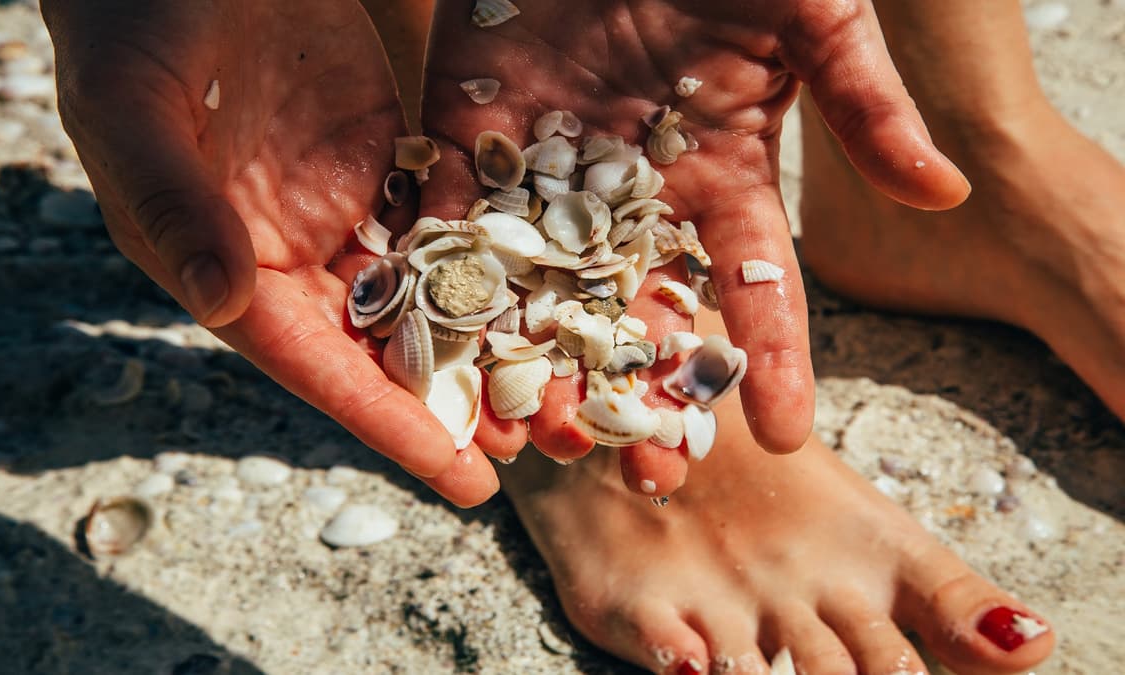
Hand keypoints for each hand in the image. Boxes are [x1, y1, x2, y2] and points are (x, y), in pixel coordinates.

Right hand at [41, 0, 503, 504]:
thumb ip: (170, 198)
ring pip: (421, 292)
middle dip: (445, 401)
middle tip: (522, 453)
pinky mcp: (386, 155)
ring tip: (547, 393)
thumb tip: (216, 298)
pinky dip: (491, 259)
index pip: (307, 357)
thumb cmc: (137, 17)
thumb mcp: (135, 102)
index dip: (380, 417)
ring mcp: (341, 203)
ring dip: (478, 344)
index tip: (451, 471)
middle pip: (376, 344)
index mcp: (221, 258)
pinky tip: (545, 292)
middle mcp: (285, 249)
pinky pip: (446, 218)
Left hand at [420, 0, 968, 489]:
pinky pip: (448, 225)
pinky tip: (435, 358)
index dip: (772, 357)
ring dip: (535, 370)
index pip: (753, 285)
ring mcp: (544, 178)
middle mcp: (629, 200)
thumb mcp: (809, 19)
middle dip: (643, 396)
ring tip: (529, 446)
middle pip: (639, 316)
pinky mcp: (465, 144)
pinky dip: (438, 286)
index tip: (784, 433)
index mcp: (715, 180)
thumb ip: (860, 103)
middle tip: (648, 477)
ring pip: (540, 294)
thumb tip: (941, 190)